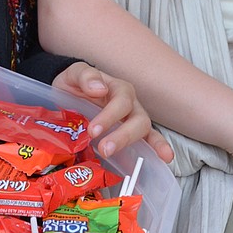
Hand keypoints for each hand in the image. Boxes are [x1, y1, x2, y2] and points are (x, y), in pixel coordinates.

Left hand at [51, 62, 173, 162]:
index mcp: (117, 89)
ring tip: (120, 156)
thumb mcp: (74, 74)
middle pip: (137, 119)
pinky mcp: (133, 134)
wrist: (67, 95)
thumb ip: (85, 76)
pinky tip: (165, 157)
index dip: (109, 116)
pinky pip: (150, 139)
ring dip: (133, 144)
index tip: (93, 131)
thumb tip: (100, 88)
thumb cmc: (75, 85)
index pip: (121, 101)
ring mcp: (133, 119)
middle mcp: (130, 104)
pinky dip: (159, 147)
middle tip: (105, 149)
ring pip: (145, 130)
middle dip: (123, 135)